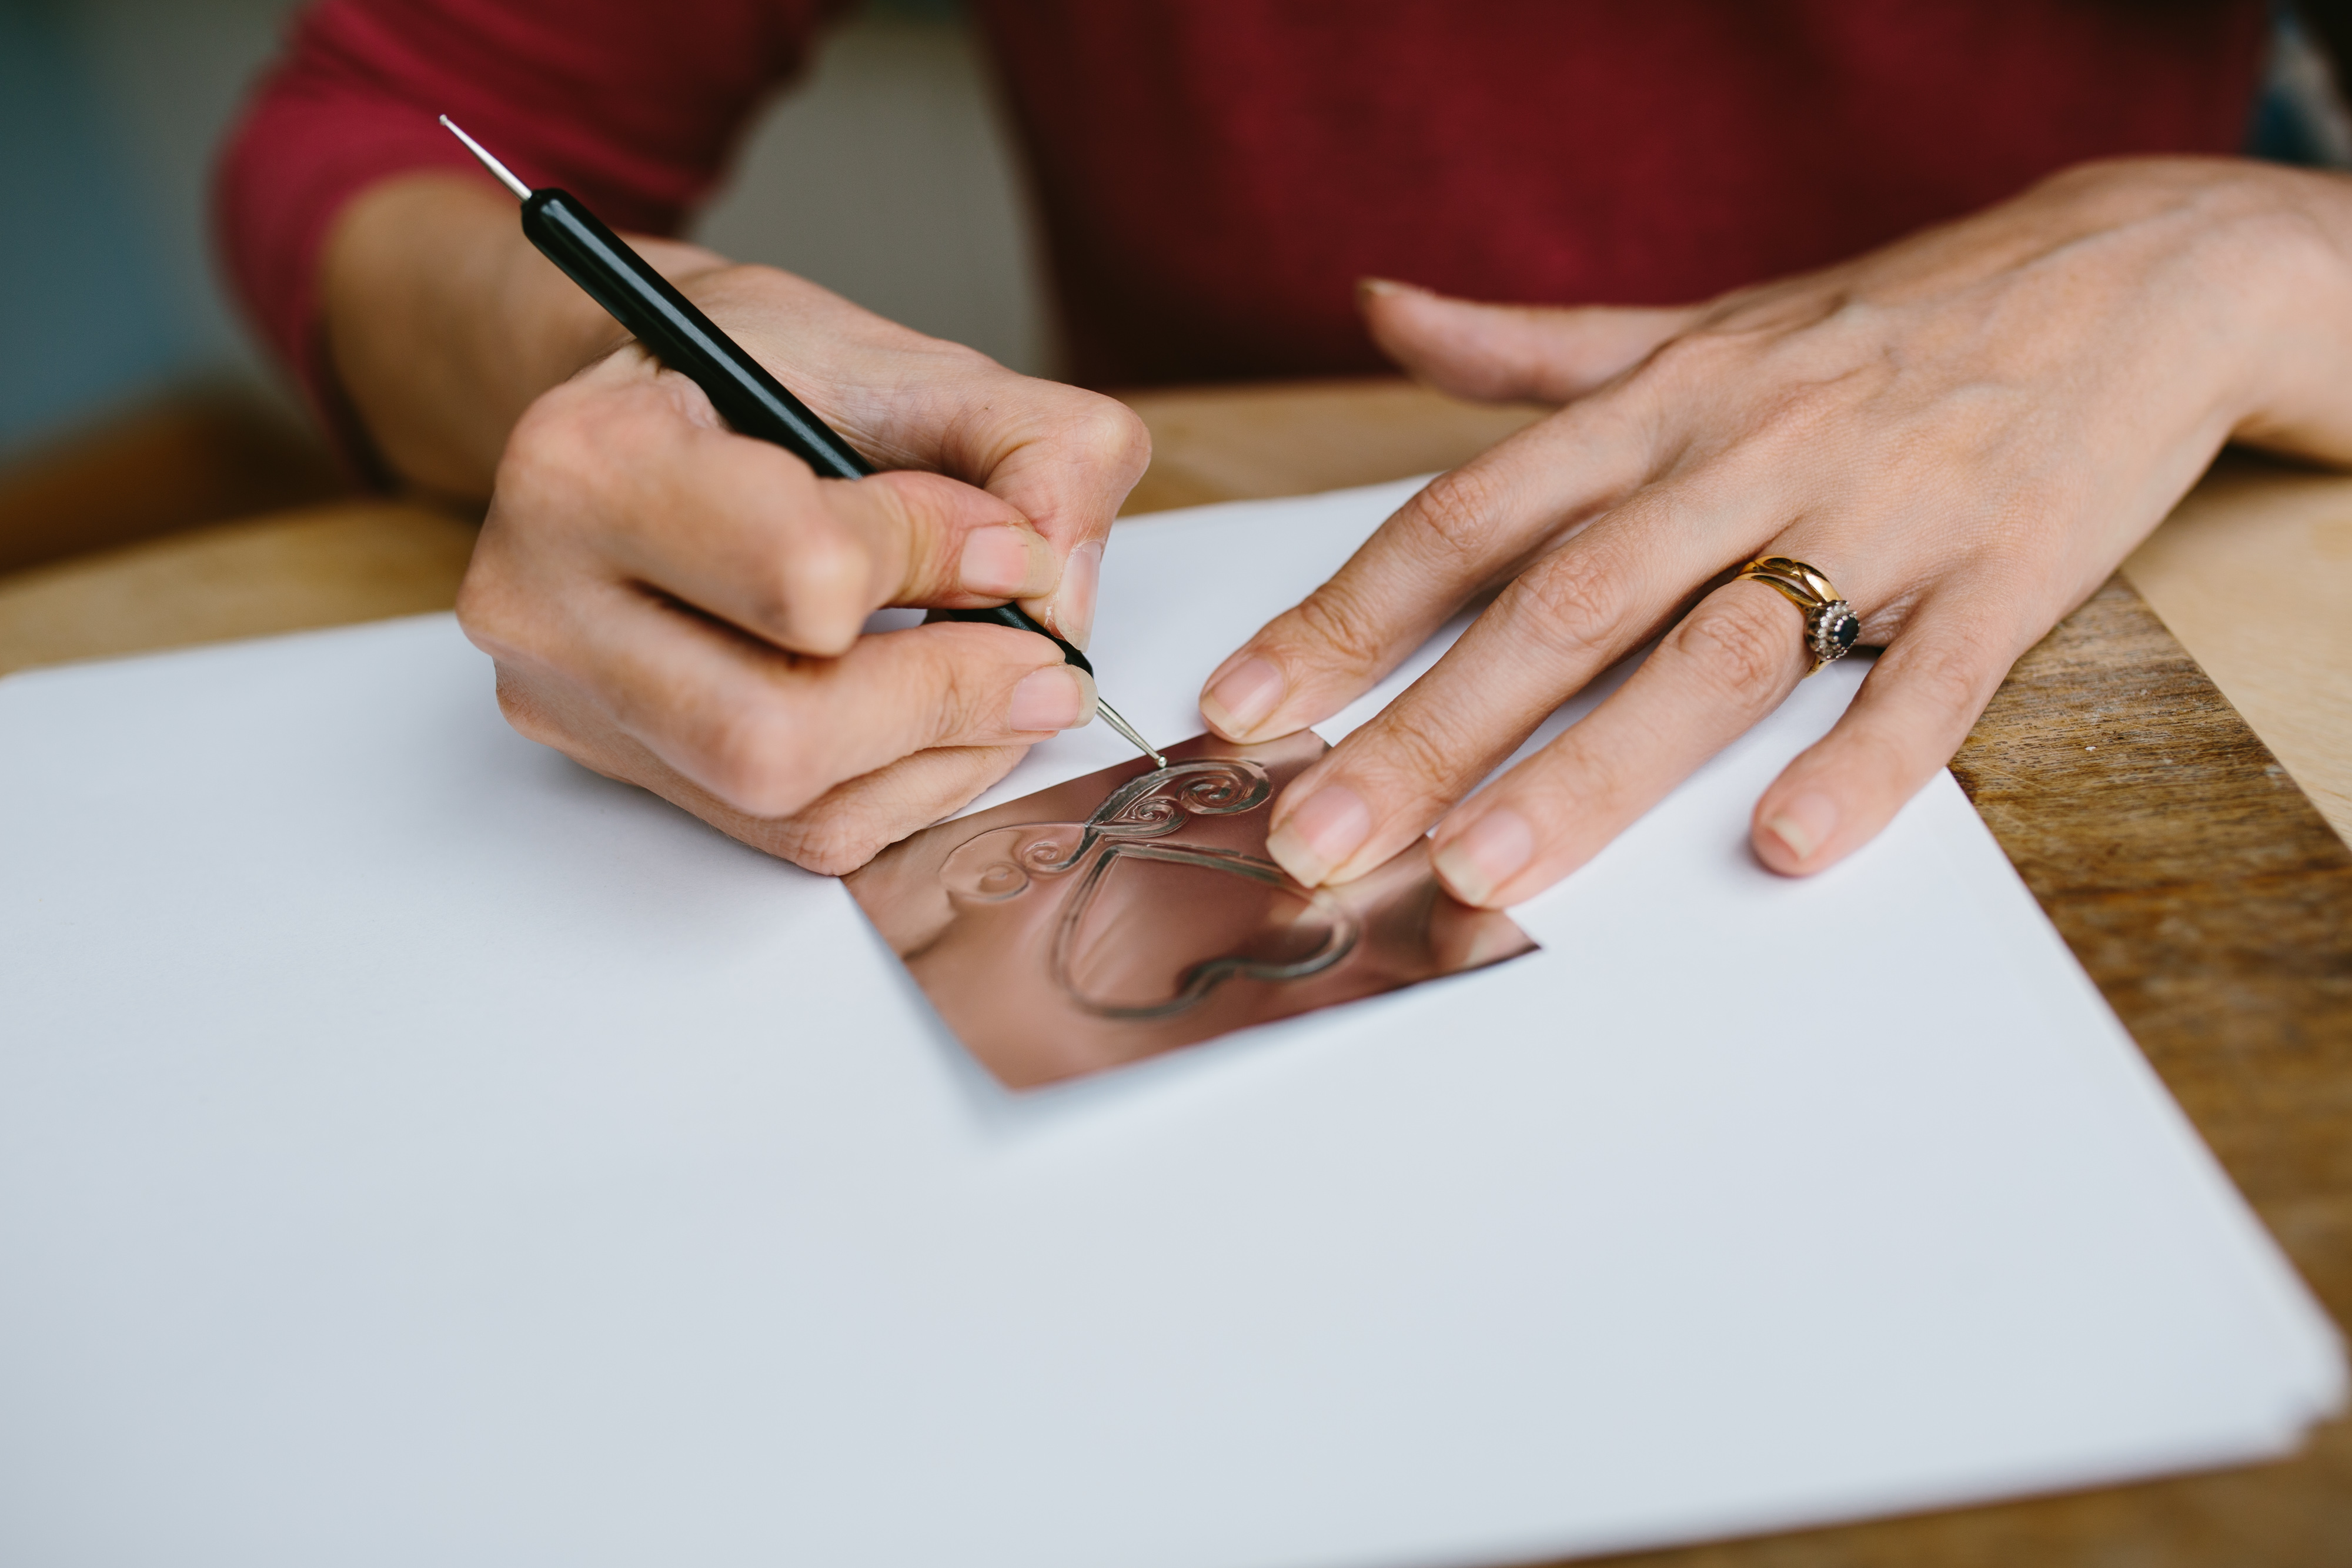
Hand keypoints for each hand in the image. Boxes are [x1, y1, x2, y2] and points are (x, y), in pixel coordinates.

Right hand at [328, 177, 1148, 872]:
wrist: (660, 405)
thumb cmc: (764, 373)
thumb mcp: (902, 355)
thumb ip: (1027, 443)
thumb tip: (1061, 590)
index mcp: (589, 461)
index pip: (803, 570)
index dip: (945, 561)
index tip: (1012, 542)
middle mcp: (543, 600)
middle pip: (777, 731)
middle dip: (946, 698)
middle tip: (1041, 661)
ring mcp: (572, 703)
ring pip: (794, 805)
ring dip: (943, 755)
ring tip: (1002, 681)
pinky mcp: (624, 771)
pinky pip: (797, 836)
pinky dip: (905, 788)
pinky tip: (936, 719)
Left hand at [1198, 157, 2351, 903]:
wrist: (2128, 270)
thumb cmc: (1878, 320)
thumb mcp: (1695, 321)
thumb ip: (1527, 347)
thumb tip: (1383, 312)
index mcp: (1659, 405)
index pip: (1468, 518)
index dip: (1346, 616)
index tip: (1245, 708)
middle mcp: (1745, 454)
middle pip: (1564, 603)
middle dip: (1429, 727)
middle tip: (1319, 834)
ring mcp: (1879, 513)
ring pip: (1715, 650)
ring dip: (1595, 770)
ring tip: (1487, 870)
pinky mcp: (2004, 572)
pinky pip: (1924, 678)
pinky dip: (1860, 761)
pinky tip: (1786, 845)